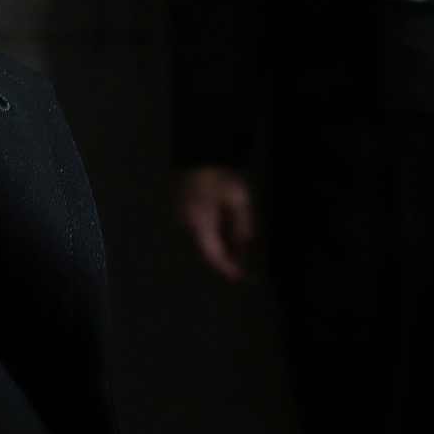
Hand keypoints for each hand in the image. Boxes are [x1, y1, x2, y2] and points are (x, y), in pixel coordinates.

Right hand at [178, 166, 253, 281]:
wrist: (204, 156)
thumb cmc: (222, 178)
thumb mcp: (238, 202)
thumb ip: (241, 230)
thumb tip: (244, 254)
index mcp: (199, 224)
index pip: (212, 256)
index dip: (228, 269)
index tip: (242, 278)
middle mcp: (187, 226)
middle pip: (208, 252)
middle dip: (229, 259)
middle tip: (249, 266)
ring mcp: (185, 221)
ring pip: (206, 244)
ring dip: (224, 248)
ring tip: (245, 250)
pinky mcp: (187, 216)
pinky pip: (203, 234)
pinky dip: (218, 238)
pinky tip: (232, 236)